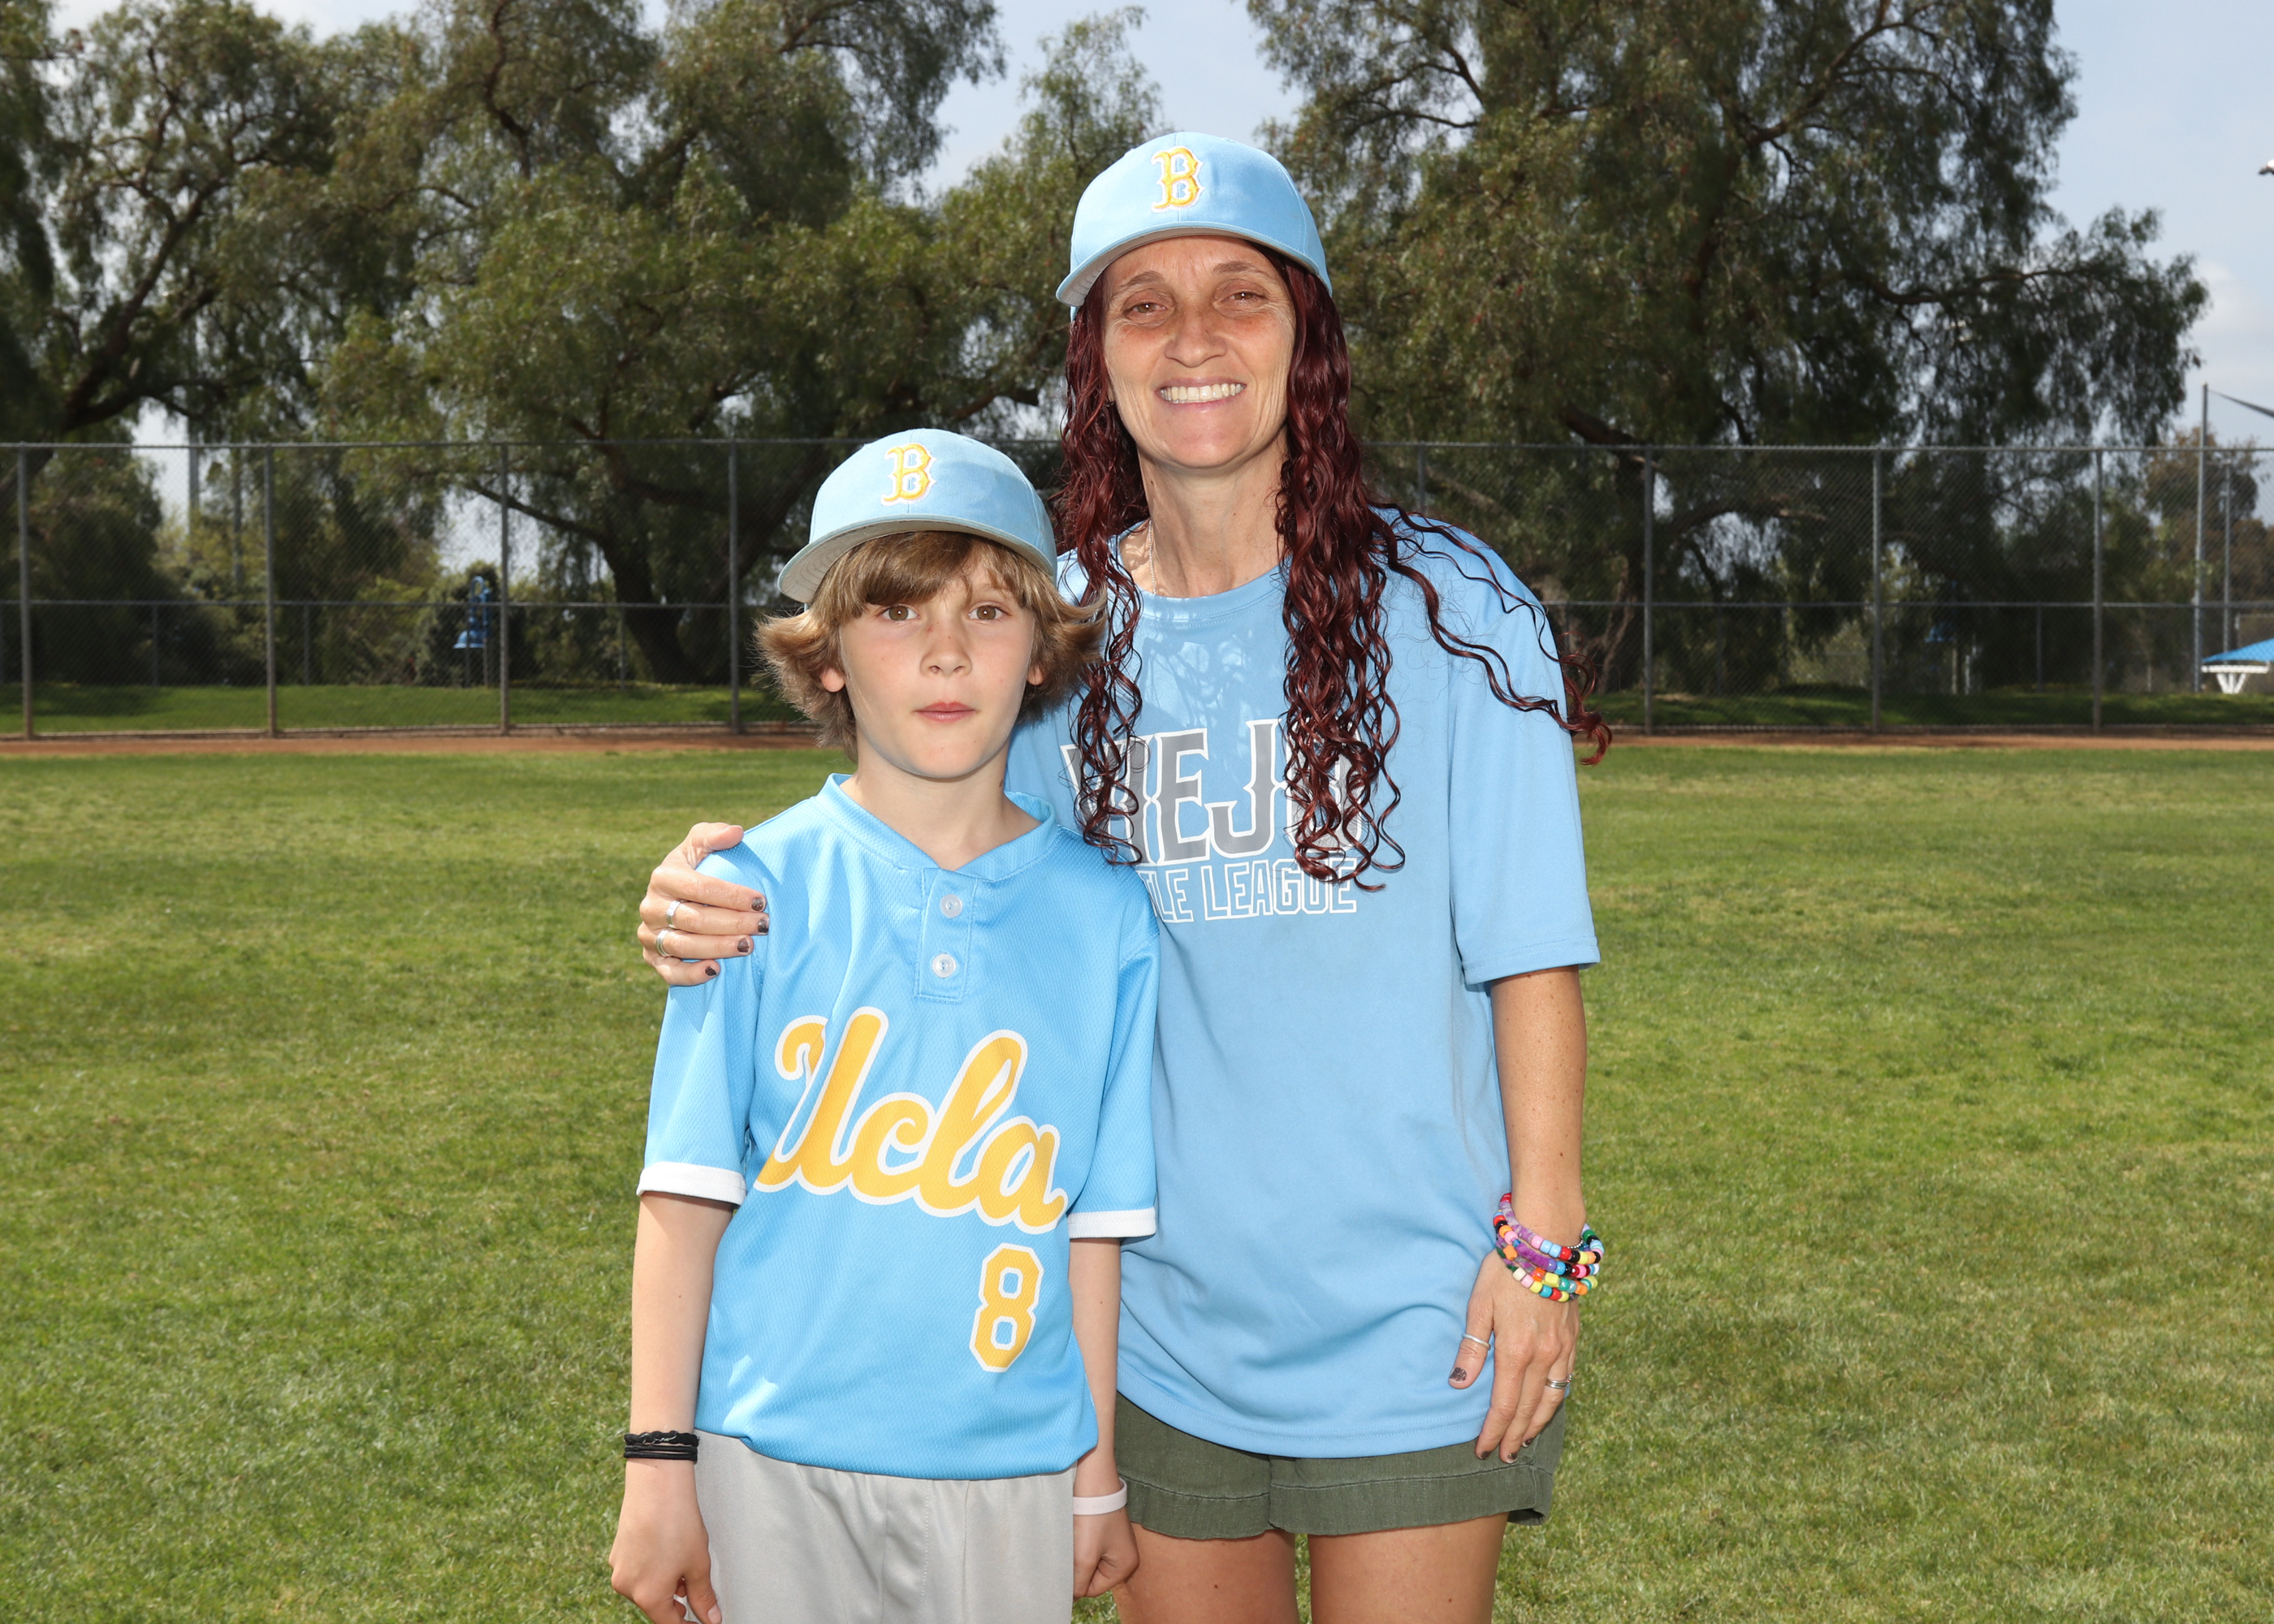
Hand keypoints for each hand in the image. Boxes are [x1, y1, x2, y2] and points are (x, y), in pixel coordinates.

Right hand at [609, 1460, 721, 1623]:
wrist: (656, 1484)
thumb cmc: (678, 1522)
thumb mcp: (698, 1564)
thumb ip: (703, 1597)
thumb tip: (711, 1618)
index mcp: (648, 1596)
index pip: (669, 1623)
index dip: (688, 1622)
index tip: (701, 1618)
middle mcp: (627, 1587)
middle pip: (655, 1605)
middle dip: (676, 1600)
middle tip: (694, 1584)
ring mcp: (618, 1569)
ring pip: (645, 1587)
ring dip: (664, 1584)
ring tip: (682, 1561)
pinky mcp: (616, 1552)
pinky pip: (636, 1571)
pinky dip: (652, 1569)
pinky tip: (666, 1550)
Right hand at [638, 822, 766, 985]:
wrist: (677, 898)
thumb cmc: (696, 868)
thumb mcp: (701, 845)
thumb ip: (714, 835)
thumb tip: (736, 832)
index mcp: (663, 876)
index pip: (699, 887)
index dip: (732, 895)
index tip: (761, 901)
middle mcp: (651, 906)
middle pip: (694, 919)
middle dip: (733, 923)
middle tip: (763, 925)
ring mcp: (649, 934)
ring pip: (683, 946)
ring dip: (718, 948)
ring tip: (748, 946)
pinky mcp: (652, 958)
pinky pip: (668, 972)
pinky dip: (691, 974)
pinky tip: (716, 970)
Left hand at [1073, 1506, 1137, 1598]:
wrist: (1093, 1478)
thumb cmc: (1093, 1517)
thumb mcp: (1085, 1556)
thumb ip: (1078, 1582)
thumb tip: (1070, 1597)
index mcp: (1126, 1566)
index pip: (1093, 1589)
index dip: (1077, 1580)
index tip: (1069, 1561)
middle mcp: (1123, 1555)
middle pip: (1090, 1575)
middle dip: (1077, 1565)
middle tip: (1071, 1547)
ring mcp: (1114, 1542)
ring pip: (1086, 1560)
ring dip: (1076, 1553)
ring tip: (1074, 1536)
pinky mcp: (1104, 1530)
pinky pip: (1087, 1546)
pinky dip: (1078, 1541)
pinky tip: (1075, 1529)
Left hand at [1449, 1251, 1578, 1461]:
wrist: (1547, 1244)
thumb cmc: (1506, 1271)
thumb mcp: (1479, 1305)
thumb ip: (1471, 1348)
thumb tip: (1459, 1385)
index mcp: (1516, 1352)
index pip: (1504, 1405)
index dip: (1493, 1431)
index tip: (1482, 1450)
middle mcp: (1543, 1357)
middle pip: (1528, 1409)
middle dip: (1514, 1437)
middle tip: (1503, 1458)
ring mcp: (1562, 1349)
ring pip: (1552, 1399)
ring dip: (1537, 1425)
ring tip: (1525, 1443)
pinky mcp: (1572, 1339)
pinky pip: (1567, 1380)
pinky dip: (1556, 1400)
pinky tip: (1548, 1406)